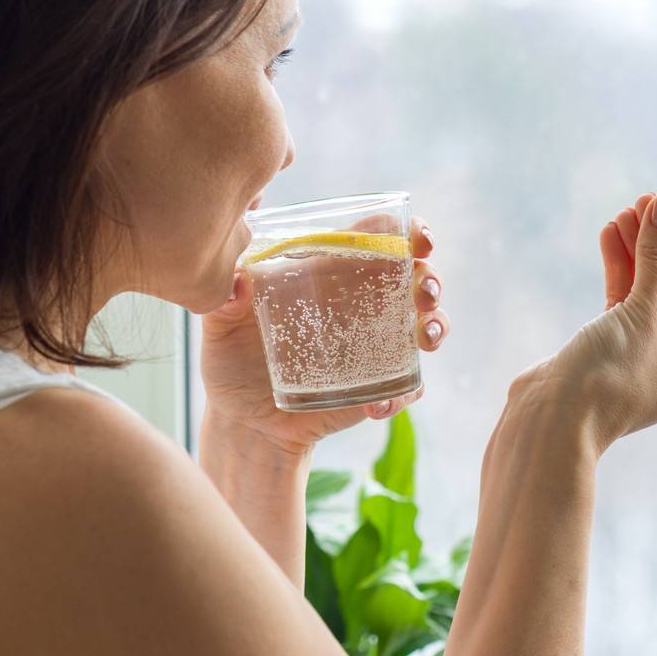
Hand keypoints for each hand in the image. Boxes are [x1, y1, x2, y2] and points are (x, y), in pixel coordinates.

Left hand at [199, 216, 451, 457]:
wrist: (242, 423)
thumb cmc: (231, 363)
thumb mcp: (219, 329)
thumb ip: (222, 302)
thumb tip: (236, 281)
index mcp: (330, 275)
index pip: (380, 240)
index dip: (409, 232)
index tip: (419, 237)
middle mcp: (361, 305)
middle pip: (415, 278)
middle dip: (431, 278)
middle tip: (423, 289)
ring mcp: (374, 346)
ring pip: (426, 326)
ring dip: (437, 325)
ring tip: (426, 337)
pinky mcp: (376, 387)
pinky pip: (407, 387)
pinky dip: (403, 393)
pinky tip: (377, 404)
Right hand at [521, 192, 656, 454]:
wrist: (550, 420)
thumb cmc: (607, 374)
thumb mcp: (642, 309)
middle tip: (648, 198)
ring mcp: (644, 354)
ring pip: (647, 289)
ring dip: (637, 249)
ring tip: (625, 211)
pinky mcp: (610, 347)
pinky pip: (622, 299)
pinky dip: (618, 268)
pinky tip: (610, 234)